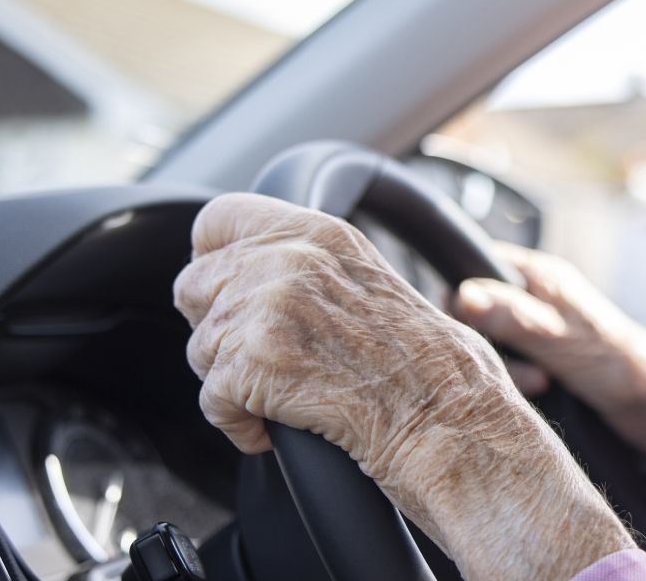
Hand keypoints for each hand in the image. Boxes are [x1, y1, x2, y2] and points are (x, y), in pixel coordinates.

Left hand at [172, 193, 632, 580]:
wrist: (452, 421)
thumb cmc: (430, 367)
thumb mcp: (371, 281)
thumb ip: (308, 266)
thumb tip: (251, 273)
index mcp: (319, 232)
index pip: (217, 219)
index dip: (214, 260)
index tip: (225, 290)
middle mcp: (288, 259)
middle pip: (194, 286)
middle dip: (220, 329)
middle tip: (267, 359)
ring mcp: (268, 309)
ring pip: (200, 349)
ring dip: (234, 382)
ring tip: (288, 393)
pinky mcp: (252, 364)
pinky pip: (210, 401)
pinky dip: (240, 425)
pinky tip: (279, 426)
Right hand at [454, 245, 645, 422]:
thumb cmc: (620, 364)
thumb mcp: (558, 339)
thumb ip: (511, 317)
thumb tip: (463, 296)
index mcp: (541, 276)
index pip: (476, 265)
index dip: (462, 296)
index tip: (466, 330)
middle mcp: (538, 296)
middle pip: (478, 309)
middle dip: (487, 342)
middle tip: (519, 368)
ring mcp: (540, 328)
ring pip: (493, 341)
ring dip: (506, 367)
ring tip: (539, 383)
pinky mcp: (545, 358)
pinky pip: (510, 365)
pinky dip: (516, 380)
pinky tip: (538, 392)